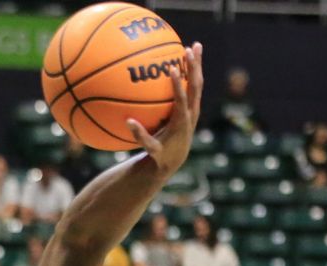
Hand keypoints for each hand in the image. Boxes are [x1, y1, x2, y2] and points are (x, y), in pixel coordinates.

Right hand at [127, 42, 203, 176]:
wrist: (175, 160)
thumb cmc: (160, 154)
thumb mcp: (150, 149)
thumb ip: (141, 136)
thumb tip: (128, 121)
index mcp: (181, 121)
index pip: (181, 99)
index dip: (178, 84)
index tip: (172, 68)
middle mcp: (192, 112)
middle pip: (196, 86)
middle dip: (194, 67)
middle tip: (190, 48)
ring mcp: (194, 108)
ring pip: (198, 83)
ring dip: (197, 65)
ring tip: (196, 45)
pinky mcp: (193, 106)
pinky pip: (194, 85)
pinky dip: (193, 71)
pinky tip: (186, 57)